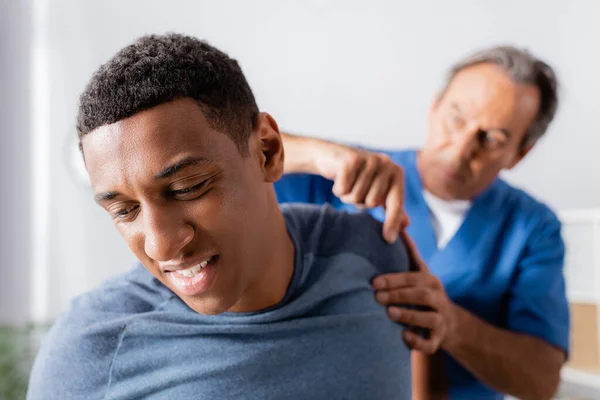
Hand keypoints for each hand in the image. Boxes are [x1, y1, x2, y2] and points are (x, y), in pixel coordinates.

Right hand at [313, 141, 408, 242]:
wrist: (333, 157)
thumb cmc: (359, 177)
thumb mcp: (378, 191)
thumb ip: (392, 207)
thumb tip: (406, 225)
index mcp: (396, 172)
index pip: (396, 203)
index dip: (392, 222)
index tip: (389, 240)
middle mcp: (386, 163)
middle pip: (371, 202)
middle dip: (359, 202)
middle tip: (356, 189)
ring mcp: (369, 160)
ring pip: (355, 197)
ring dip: (347, 196)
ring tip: (348, 184)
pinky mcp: (351, 160)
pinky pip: (343, 189)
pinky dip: (337, 189)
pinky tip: (339, 179)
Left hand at [372, 232, 457, 353]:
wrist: (450, 323)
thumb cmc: (425, 292)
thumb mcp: (420, 272)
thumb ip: (410, 252)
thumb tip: (400, 223)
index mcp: (430, 281)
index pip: (413, 278)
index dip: (394, 279)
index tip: (374, 282)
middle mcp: (438, 299)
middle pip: (421, 295)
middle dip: (399, 295)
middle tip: (376, 297)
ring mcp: (440, 320)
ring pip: (429, 319)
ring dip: (409, 315)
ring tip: (389, 313)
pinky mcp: (438, 340)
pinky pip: (431, 344)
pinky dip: (418, 342)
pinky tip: (404, 337)